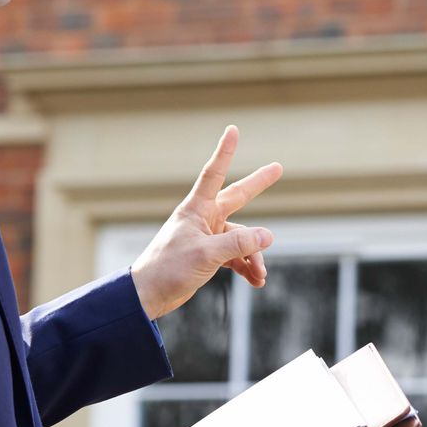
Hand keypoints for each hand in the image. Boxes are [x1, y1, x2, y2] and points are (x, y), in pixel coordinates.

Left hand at [131, 127, 280, 319]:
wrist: (148, 295)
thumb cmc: (169, 269)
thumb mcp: (207, 254)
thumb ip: (239, 244)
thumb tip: (268, 236)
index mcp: (196, 209)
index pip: (214, 174)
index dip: (224, 152)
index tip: (233, 130)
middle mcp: (203, 219)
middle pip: (237, 198)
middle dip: (258, 185)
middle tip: (278, 168)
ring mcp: (207, 237)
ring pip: (241, 238)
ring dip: (253, 255)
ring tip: (260, 275)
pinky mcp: (209, 256)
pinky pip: (236, 256)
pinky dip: (247, 267)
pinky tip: (256, 281)